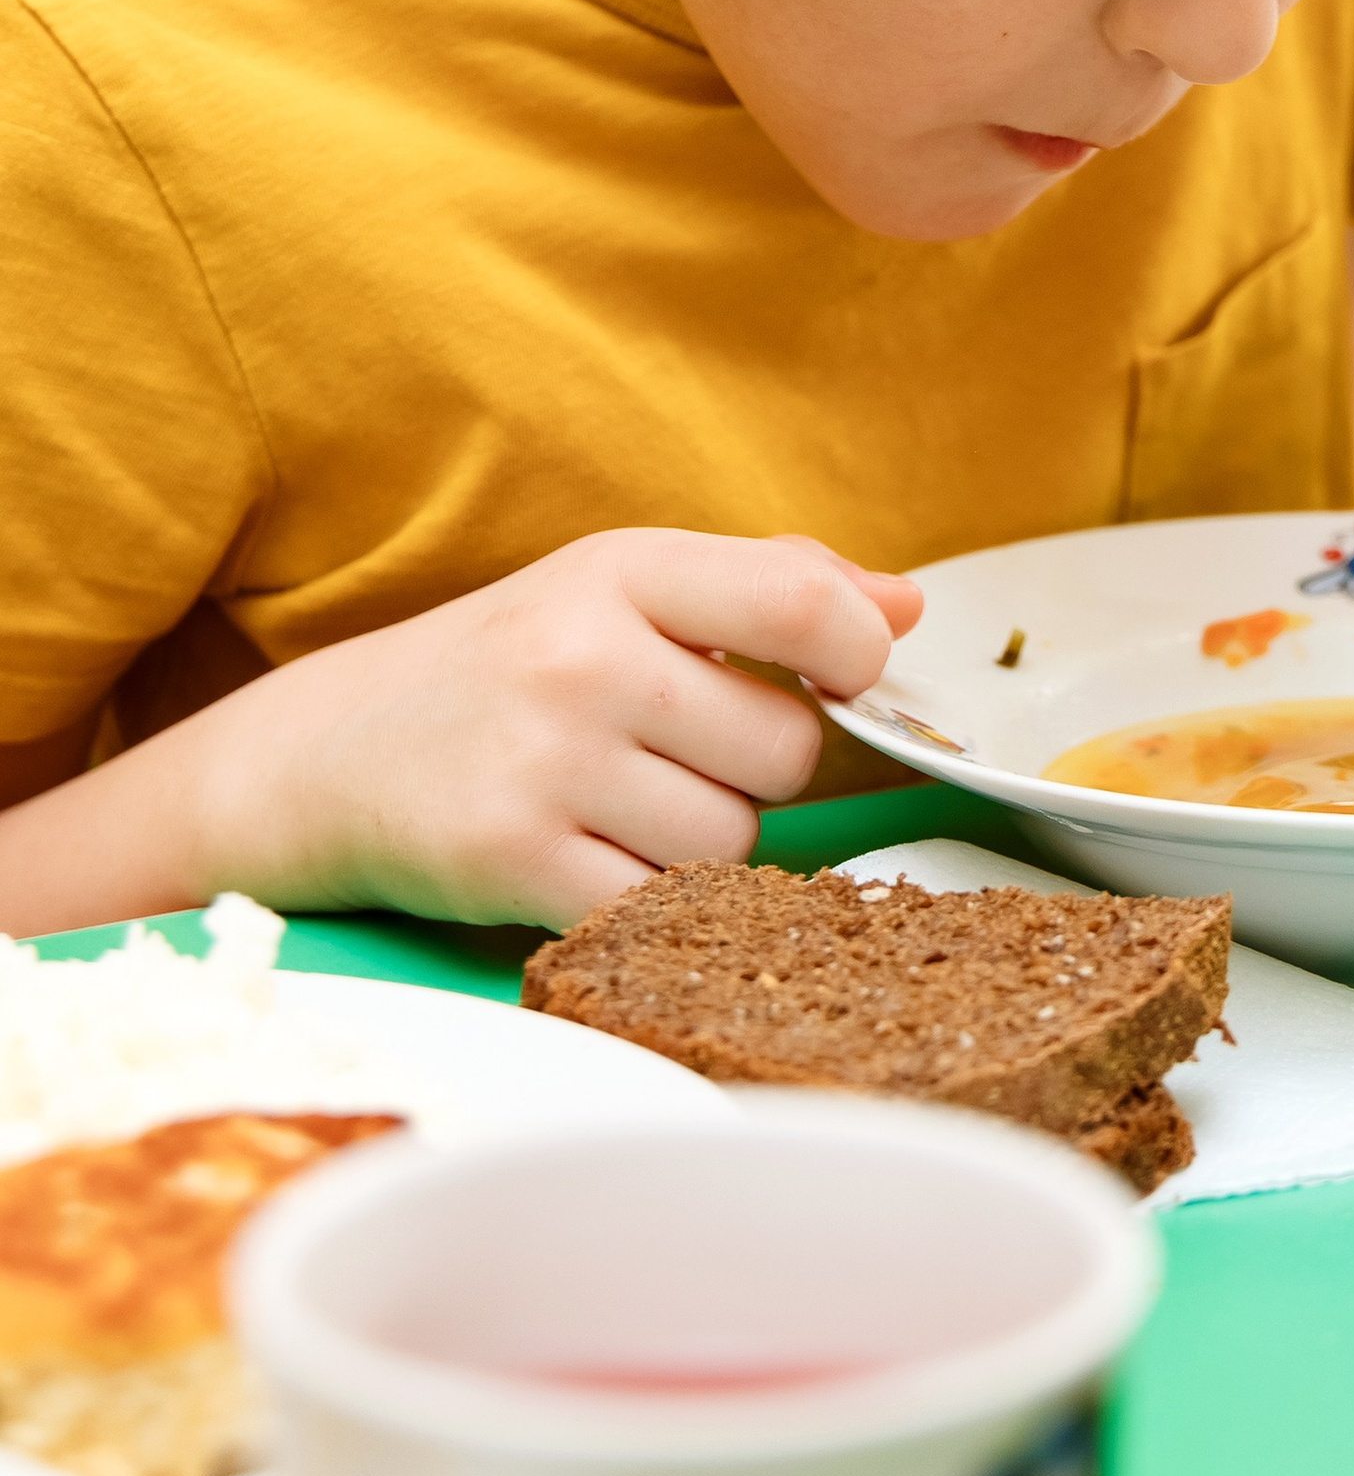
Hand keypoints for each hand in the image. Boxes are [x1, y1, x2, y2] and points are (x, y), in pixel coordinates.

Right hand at [188, 529, 920, 929]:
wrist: (325, 756)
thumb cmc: (510, 667)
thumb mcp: (621, 591)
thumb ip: (772, 587)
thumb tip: (907, 606)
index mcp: (621, 570)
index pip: (804, 605)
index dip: (856, 657)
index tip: (838, 679)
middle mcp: (583, 658)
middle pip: (786, 750)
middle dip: (756, 767)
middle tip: (676, 752)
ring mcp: (544, 762)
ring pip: (733, 839)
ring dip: (701, 841)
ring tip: (621, 804)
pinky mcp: (512, 862)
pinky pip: (659, 905)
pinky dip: (645, 899)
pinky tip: (589, 857)